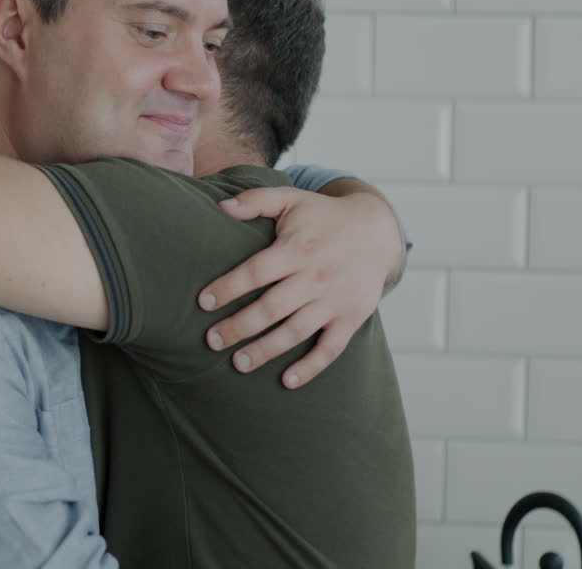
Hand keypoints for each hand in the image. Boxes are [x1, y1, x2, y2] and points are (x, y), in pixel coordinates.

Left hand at [198, 186, 402, 388]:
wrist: (378, 230)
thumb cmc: (324, 216)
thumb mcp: (291, 199)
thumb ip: (256, 200)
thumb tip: (221, 206)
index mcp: (296, 249)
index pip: (256, 272)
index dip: (228, 288)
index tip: (203, 302)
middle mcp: (315, 277)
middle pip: (271, 308)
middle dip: (238, 327)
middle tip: (212, 341)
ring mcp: (334, 300)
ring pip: (295, 332)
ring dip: (266, 350)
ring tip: (238, 363)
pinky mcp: (351, 317)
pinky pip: (331, 348)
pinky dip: (311, 367)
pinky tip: (287, 381)